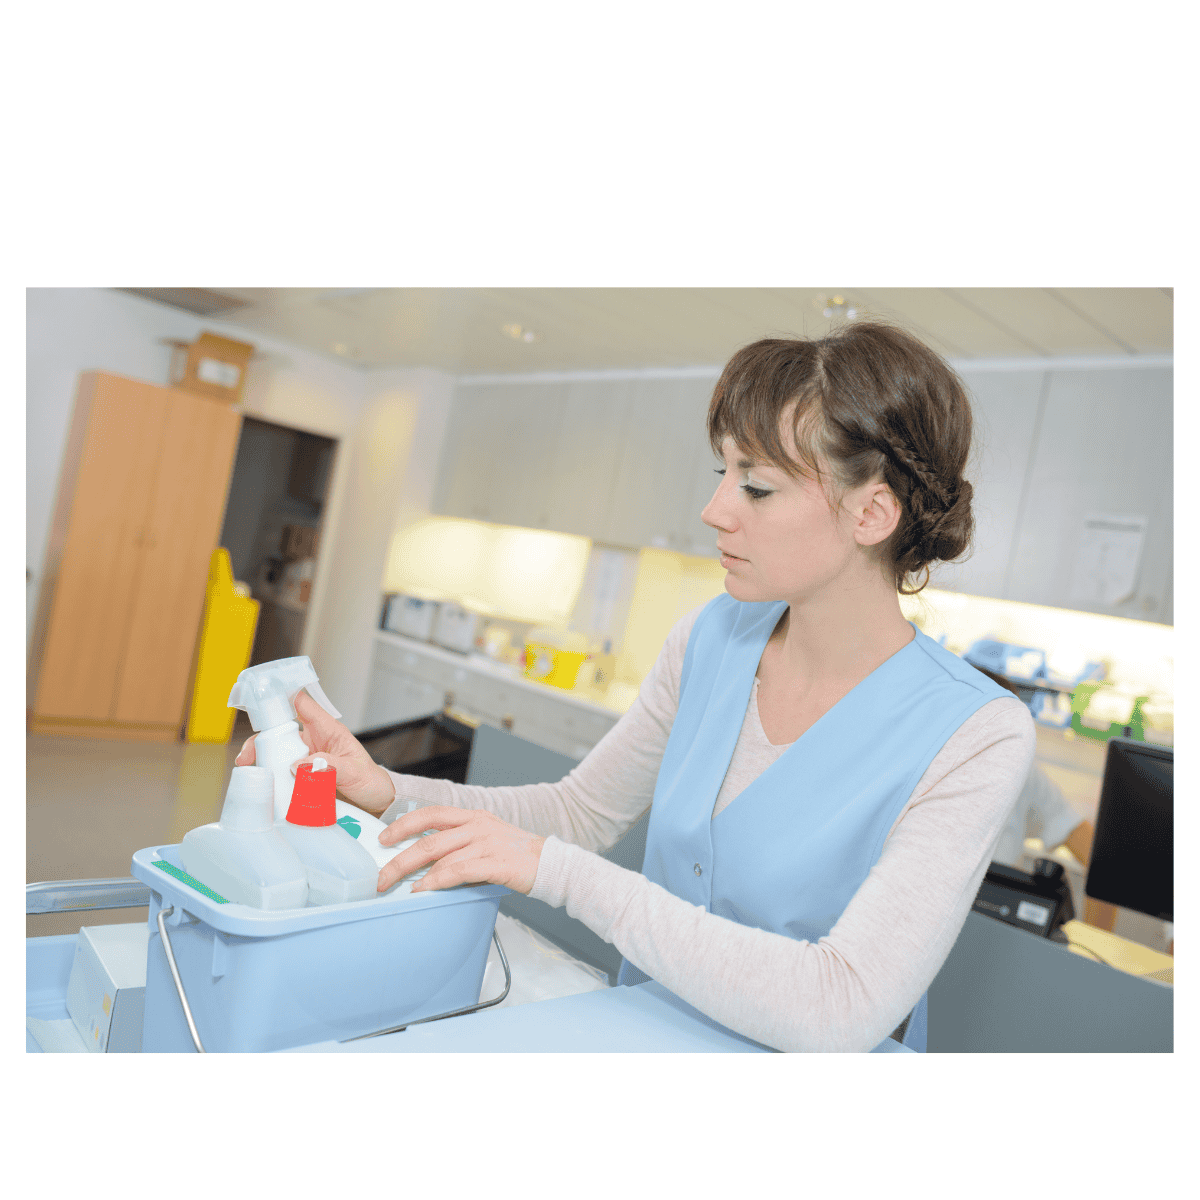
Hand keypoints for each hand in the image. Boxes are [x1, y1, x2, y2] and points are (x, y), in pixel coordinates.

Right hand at [234, 690, 395, 814]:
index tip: (261, 700)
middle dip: (260, 741)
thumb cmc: (370, 781)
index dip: (282, 697)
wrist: (376, 803)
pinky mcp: (302, 778)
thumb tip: (298, 765)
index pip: (302, 705)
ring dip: (262, 762)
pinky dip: (270, 780)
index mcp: (328, 730)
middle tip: (247, 757)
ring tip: (251, 773)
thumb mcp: (354, 772)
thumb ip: (330, 767)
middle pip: (280, 731)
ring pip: (276, 753)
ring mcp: (305, 759)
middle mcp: (313, 742)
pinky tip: (264, 788)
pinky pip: (281, 774)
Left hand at [376, 806, 544, 895]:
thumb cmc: (516, 855)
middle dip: (399, 858)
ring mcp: (486, 842)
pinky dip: (436, 882)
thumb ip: (459, 844)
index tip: (383, 838)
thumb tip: (424, 862)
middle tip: (382, 876)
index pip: (430, 813)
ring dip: (412, 874)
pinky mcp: (494, 862)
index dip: (403, 824)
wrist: (551, 863)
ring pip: (438, 855)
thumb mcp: (486, 838)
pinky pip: (457, 871)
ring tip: (397, 888)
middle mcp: (477, 825)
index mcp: (473, 816)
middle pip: (428, 838)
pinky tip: (424, 890)